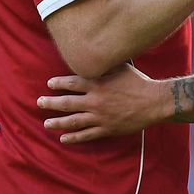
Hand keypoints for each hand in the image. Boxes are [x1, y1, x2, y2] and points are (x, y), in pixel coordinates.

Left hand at [39, 66, 169, 142]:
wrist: (154, 101)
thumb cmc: (139, 82)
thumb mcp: (121, 67)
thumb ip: (106, 64)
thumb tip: (97, 54)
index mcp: (98, 84)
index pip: (72, 83)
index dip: (58, 83)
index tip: (49, 84)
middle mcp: (96, 100)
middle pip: (67, 102)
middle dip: (51, 103)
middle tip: (40, 102)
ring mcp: (100, 116)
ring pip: (73, 120)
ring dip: (58, 122)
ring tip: (46, 124)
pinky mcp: (107, 128)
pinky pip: (87, 135)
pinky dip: (74, 137)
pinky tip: (64, 139)